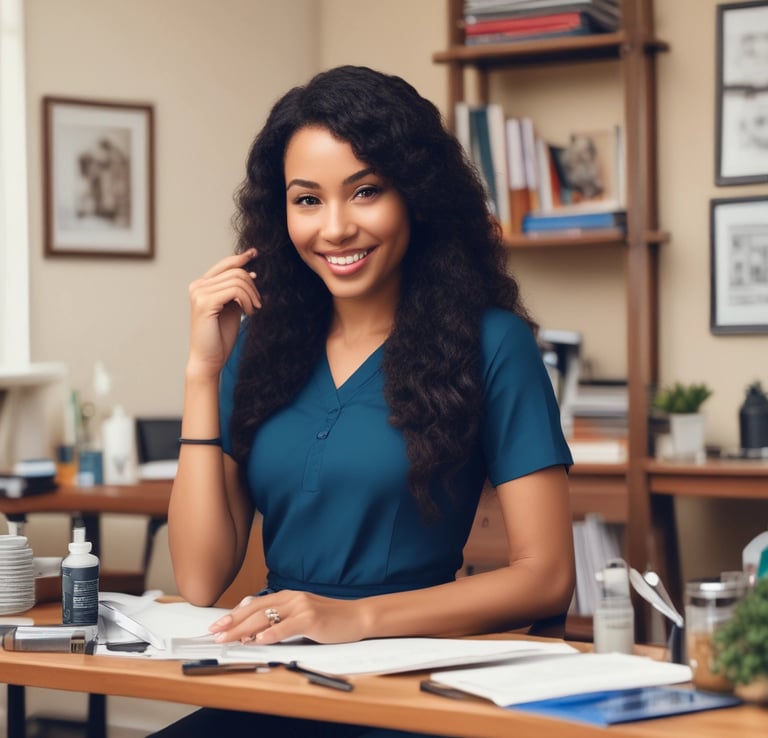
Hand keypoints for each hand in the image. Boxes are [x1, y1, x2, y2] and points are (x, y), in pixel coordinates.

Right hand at [187, 249, 260, 376]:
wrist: (209, 359)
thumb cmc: (220, 336)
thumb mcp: (232, 308)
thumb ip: (236, 290)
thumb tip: (250, 272)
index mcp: (202, 285)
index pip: (225, 264)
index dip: (241, 258)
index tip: (255, 253)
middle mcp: (197, 286)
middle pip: (235, 271)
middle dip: (252, 286)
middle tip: (258, 303)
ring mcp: (199, 293)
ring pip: (237, 280)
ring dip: (251, 295)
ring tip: (252, 310)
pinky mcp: (205, 302)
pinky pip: (235, 290)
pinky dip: (247, 300)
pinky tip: (248, 313)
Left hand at [208, 590, 365, 644]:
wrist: (357, 616)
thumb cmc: (330, 618)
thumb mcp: (302, 614)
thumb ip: (281, 616)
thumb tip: (255, 622)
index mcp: (288, 596)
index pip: (255, 604)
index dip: (235, 614)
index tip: (218, 625)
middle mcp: (292, 598)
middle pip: (256, 610)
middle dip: (233, 622)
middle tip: (215, 632)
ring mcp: (302, 607)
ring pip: (266, 618)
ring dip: (244, 629)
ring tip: (229, 638)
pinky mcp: (311, 619)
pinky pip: (287, 627)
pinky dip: (271, 634)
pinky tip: (259, 640)